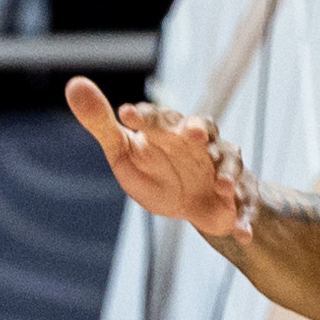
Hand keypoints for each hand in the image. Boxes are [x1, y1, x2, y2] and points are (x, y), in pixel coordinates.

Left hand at [68, 77, 253, 238]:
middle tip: (193, 133)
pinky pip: (244, 204)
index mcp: (168, 131)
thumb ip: (101, 123)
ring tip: (222, 186)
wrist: (191, 204)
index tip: (127, 116)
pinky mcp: (237, 196)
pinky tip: (241, 235)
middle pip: (204, 129)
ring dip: (228, 173)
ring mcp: (221, 168)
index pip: (158, 117)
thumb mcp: (123, 151)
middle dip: (200, 130)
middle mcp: (199, 144)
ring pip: (230, 162)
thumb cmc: (155, 170)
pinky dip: (244, 218)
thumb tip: (74, 85)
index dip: (146, 116)